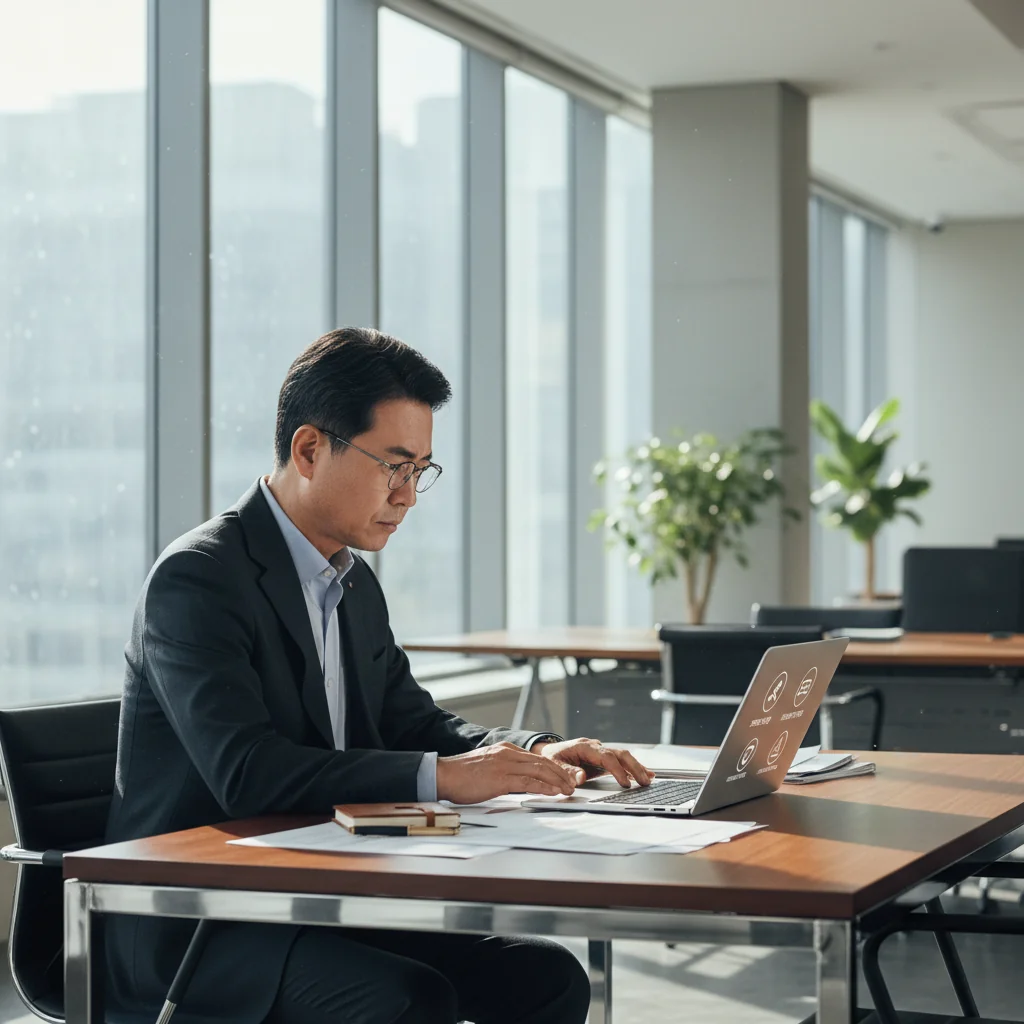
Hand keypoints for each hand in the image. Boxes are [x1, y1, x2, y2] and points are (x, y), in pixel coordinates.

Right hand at [436, 742, 581, 803]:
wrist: (444, 775)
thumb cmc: (461, 774)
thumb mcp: (487, 766)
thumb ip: (503, 769)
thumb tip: (518, 781)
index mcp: (504, 749)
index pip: (535, 757)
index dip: (553, 767)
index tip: (563, 777)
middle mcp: (507, 753)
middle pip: (542, 762)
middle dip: (560, 774)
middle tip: (572, 784)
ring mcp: (504, 765)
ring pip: (539, 771)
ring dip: (557, 781)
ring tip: (568, 790)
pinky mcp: (500, 778)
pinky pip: (528, 782)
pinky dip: (544, 787)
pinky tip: (554, 793)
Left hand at [532, 737, 654, 788]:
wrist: (549, 751)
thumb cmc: (551, 758)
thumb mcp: (554, 765)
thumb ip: (567, 772)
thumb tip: (580, 778)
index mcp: (584, 747)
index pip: (606, 757)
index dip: (617, 770)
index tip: (625, 783)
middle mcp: (595, 747)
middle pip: (620, 753)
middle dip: (633, 766)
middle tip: (644, 781)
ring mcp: (600, 752)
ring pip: (623, 756)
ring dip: (636, 767)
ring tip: (649, 779)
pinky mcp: (602, 759)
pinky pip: (621, 762)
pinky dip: (633, 768)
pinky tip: (645, 774)